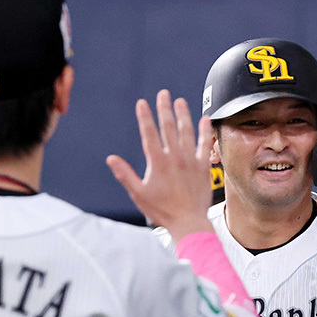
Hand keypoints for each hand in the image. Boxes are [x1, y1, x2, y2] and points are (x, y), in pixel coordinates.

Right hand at [107, 90, 213, 241]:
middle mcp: (175, 157)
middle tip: (163, 94)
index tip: (142, 103)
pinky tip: (204, 119)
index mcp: (157, 162)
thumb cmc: (161, 210)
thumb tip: (111, 158)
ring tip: (180, 101)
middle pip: (168, 127)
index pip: (149, 133)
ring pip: (187, 131)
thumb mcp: (138, 194)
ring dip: (183, 114)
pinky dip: (204, 131)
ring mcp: (191, 160)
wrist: (188, 222)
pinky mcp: (204, 166)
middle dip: (164, 108)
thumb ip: (124, 174)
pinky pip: (205, 144)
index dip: (145, 116)